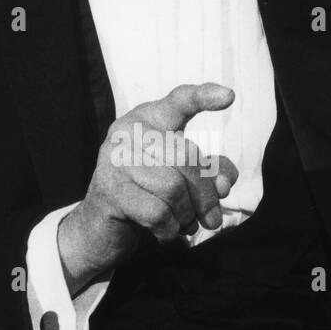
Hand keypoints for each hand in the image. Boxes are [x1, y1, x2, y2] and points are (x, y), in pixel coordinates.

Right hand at [57, 82, 238, 293]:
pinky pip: (158, 213)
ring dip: (187, 216)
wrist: (101, 226)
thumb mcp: (182, 177)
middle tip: (211, 219)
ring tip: (183, 224)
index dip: (203, 97)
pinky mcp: (109, 190)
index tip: (229, 96)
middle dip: (206, 195)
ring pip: (174, 188)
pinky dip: (170, 230)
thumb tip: (222, 184)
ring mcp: (114, 159)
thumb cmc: (147, 194)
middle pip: (186, 157)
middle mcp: (128, 132)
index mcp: (148, 119)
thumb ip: (209, 172)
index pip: (179, 101)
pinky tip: (165, 233)